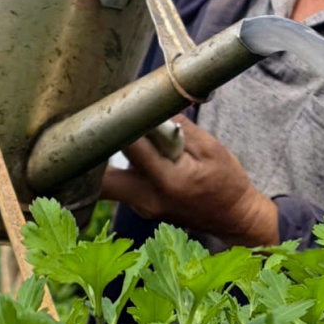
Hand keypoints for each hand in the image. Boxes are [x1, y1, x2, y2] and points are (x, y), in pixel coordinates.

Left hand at [100, 118, 279, 246]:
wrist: (234, 217)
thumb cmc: (227, 181)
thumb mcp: (212, 148)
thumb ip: (180, 128)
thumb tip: (153, 107)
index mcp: (170, 181)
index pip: (133, 148)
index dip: (121, 125)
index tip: (114, 105)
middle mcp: (149, 199)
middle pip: (101, 182)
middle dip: (90, 156)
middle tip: (89, 128)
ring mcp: (141, 208)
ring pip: (106, 185)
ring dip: (103, 160)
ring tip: (107, 134)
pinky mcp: (140, 208)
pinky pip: (120, 186)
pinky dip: (119, 168)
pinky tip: (128, 152)